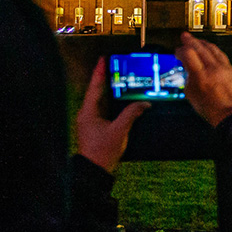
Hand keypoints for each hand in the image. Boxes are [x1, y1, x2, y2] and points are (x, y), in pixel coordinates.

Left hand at [77, 58, 149, 172]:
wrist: (95, 172)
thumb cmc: (103, 152)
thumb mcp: (119, 131)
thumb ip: (131, 114)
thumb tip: (144, 103)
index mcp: (88, 112)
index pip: (95, 87)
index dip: (99, 72)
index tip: (103, 59)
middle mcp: (87, 114)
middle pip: (95, 91)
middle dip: (103, 78)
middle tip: (111, 64)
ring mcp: (90, 120)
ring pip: (99, 100)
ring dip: (107, 89)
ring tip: (116, 77)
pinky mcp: (95, 127)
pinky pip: (103, 108)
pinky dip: (110, 100)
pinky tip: (118, 98)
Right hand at [177, 31, 231, 125]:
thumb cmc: (218, 113)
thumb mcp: (195, 99)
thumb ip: (190, 82)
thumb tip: (189, 72)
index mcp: (202, 77)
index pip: (188, 54)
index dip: (181, 50)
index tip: (178, 51)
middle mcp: (215, 70)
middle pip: (201, 48)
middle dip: (191, 41)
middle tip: (185, 37)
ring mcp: (228, 69)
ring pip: (215, 51)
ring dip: (205, 45)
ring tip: (200, 42)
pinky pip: (226, 61)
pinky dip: (217, 57)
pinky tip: (215, 58)